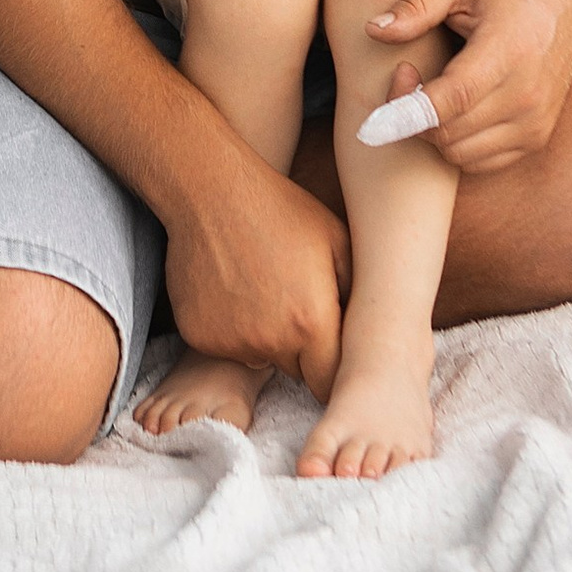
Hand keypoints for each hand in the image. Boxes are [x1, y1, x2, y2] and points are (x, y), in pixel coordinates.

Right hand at [162, 158, 348, 398]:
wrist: (213, 191)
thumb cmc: (283, 210)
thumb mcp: (338, 243)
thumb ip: (359, 295)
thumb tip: (372, 331)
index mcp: (312, 323)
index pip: (331, 380)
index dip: (336, 370)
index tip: (334, 353)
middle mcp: (270, 342)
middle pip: (297, 372)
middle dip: (303, 352)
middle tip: (295, 305)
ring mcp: (231, 342)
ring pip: (260, 359)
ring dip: (266, 340)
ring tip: (262, 291)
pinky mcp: (199, 337)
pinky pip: (226, 346)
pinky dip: (232, 329)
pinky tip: (232, 290)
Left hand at [366, 0, 571, 179]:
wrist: (565, 3)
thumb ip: (416, 3)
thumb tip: (374, 30)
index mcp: (508, 50)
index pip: (453, 99)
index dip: (406, 113)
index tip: (372, 119)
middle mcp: (527, 93)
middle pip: (448, 133)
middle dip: (411, 116)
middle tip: (406, 77)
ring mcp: (535, 121)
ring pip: (459, 154)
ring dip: (432, 132)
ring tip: (430, 93)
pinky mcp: (536, 137)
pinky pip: (480, 162)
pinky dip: (456, 144)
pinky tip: (453, 111)